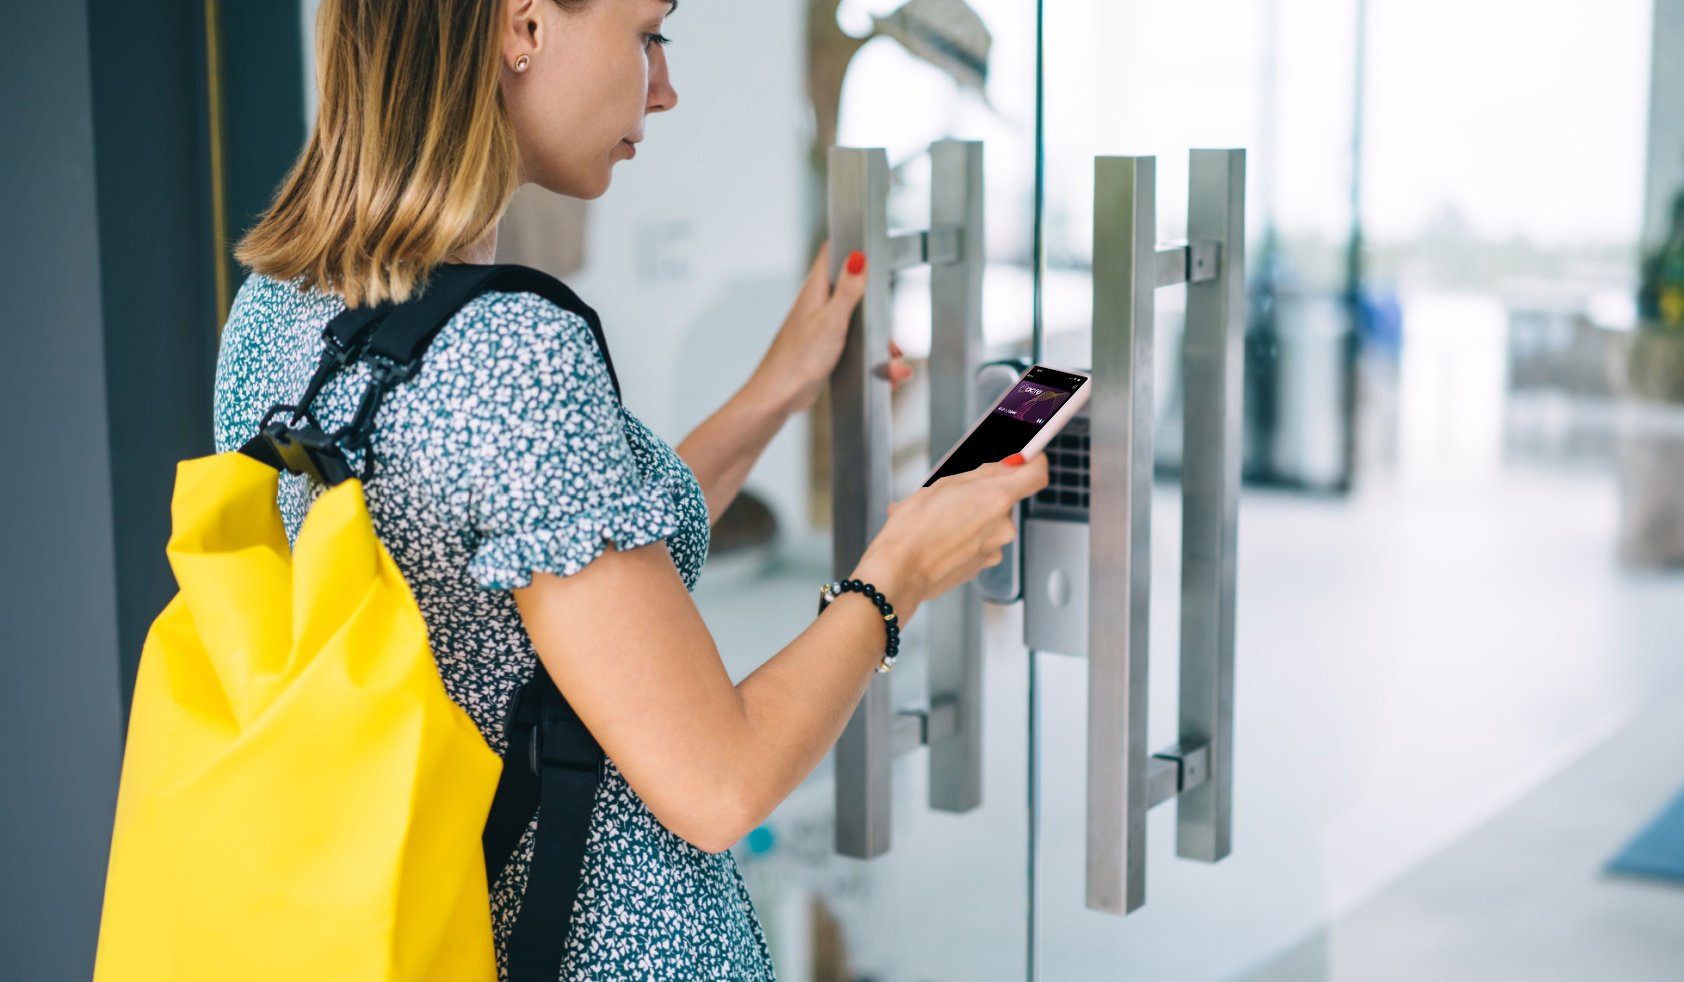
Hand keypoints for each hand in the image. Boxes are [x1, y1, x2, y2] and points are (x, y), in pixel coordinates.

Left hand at [751, 243, 913, 415]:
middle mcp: (816, 305)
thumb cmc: (798, 360)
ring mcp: (820, 327)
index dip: (852, 249)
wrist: (779, 395)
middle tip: (888, 329)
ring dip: (877, 341)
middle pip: (854, 292)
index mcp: (816, 291)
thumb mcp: (832, 320)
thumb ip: (848, 289)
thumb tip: (858, 257)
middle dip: (876, 310)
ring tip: (892, 361)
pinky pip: (852, 346)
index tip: (873, 251)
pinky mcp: (823, 349)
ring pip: (857, 323)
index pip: (833, 254)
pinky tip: (882, 372)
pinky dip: (868, 358)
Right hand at [861, 454, 1050, 626]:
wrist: (901, 571)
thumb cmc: (914, 529)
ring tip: (938, 519)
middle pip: (1006, 499)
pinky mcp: (982, 565)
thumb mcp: (945, 484)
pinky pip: (979, 542)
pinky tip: (939, 537)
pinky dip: (963, 537)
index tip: (1028, 457)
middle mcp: (1003, 526)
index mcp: (997, 498)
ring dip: (970, 516)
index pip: (1036, 474)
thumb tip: (1008, 466)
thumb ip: (984, 473)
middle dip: (984, 493)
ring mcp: (994, 549)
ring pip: (990, 522)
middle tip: (954, 495)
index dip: (1033, 462)